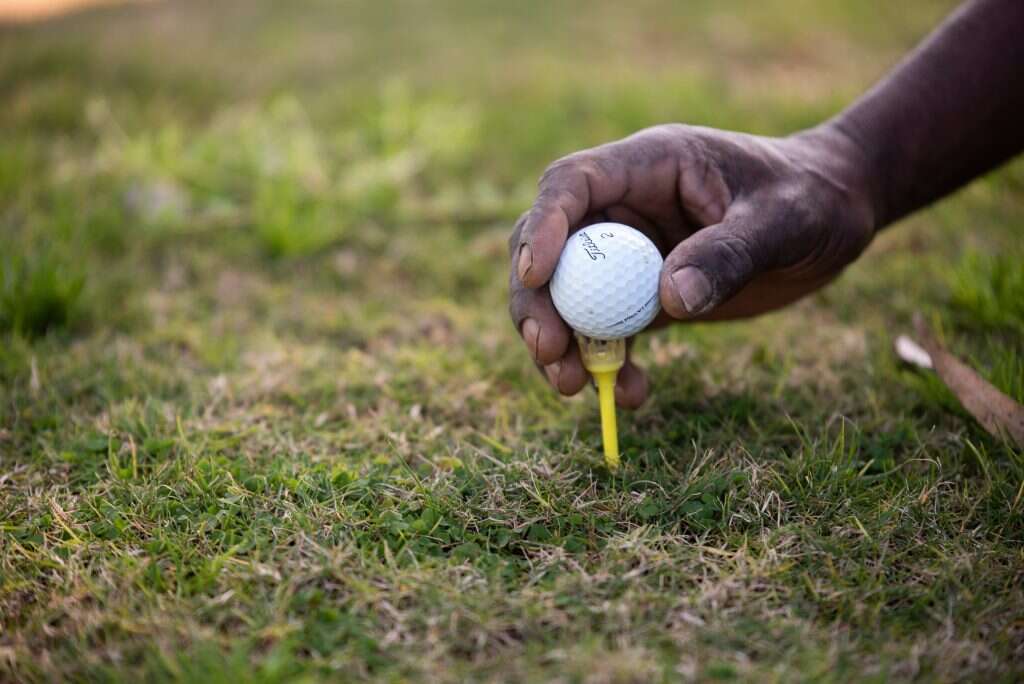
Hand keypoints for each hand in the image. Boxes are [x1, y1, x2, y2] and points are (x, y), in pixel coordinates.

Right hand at [508, 123, 875, 406]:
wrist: (835, 216)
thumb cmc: (814, 198)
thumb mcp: (784, 220)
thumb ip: (729, 253)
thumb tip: (670, 299)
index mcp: (650, 166)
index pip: (573, 184)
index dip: (544, 225)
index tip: (535, 275)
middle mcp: (627, 208)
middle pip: (554, 248)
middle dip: (538, 301)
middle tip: (549, 351)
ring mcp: (630, 254)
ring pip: (568, 296)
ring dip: (563, 342)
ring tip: (572, 386)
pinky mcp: (644, 295)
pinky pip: (607, 330)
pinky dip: (607, 364)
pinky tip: (631, 393)